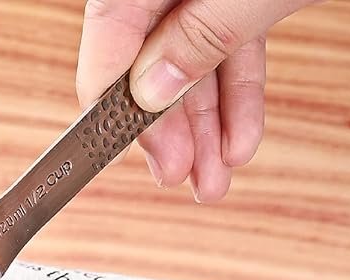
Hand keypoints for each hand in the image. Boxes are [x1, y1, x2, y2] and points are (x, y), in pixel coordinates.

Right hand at [76, 0, 314, 201]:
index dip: (107, 92)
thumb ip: (202, 36)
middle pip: (151, 51)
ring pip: (196, 59)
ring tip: (213, 182)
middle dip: (167, 124)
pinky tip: (242, 142)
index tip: (110, 146)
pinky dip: (241, 97)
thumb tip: (150, 90)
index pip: (110, 28)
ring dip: (206, 126)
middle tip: (177, 176)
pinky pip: (235, 48)